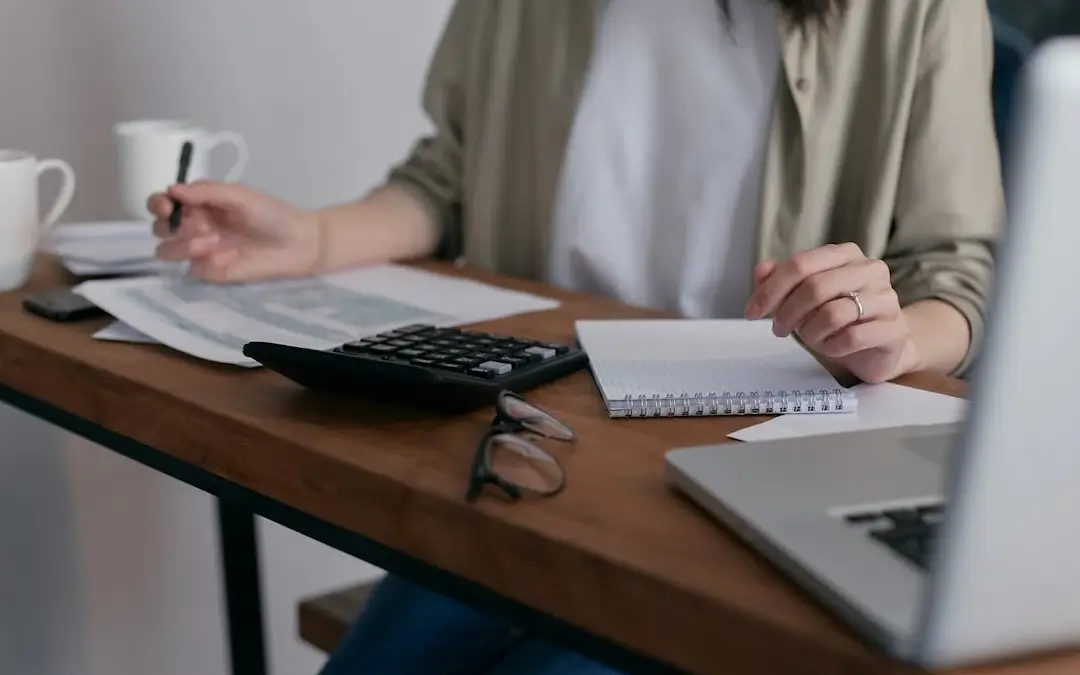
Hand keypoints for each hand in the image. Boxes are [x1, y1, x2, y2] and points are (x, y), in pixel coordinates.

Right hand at [149, 180, 321, 281]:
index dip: (158, 204)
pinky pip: (193, 269)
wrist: (297, 243)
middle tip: (202, 225)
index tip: (167, 206)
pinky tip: (230, 257)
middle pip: (159, 228)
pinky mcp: (211, 272)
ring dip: (184, 245)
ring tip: (215, 240)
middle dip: (171, 226)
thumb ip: (206, 191)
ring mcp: (200, 251)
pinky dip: (207, 262)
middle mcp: (193, 227)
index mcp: (198, 204)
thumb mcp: (240, 195)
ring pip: (167, 251)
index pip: (162, 203)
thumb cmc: (271, 214)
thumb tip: (172, 189)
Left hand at [744, 243, 915, 382]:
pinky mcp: (894, 328)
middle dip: (787, 312)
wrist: (879, 347)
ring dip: (810, 332)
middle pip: (815, 287)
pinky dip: (832, 347)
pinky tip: (831, 347)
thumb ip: (781, 281)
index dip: (771, 289)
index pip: (801, 264)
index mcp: (846, 254)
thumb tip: (761, 271)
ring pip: (832, 314)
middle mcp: (870, 269)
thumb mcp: (804, 298)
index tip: (751, 311)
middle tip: (778, 329)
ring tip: (810, 338)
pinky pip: (852, 338)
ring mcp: (886, 298)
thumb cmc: (838, 317)